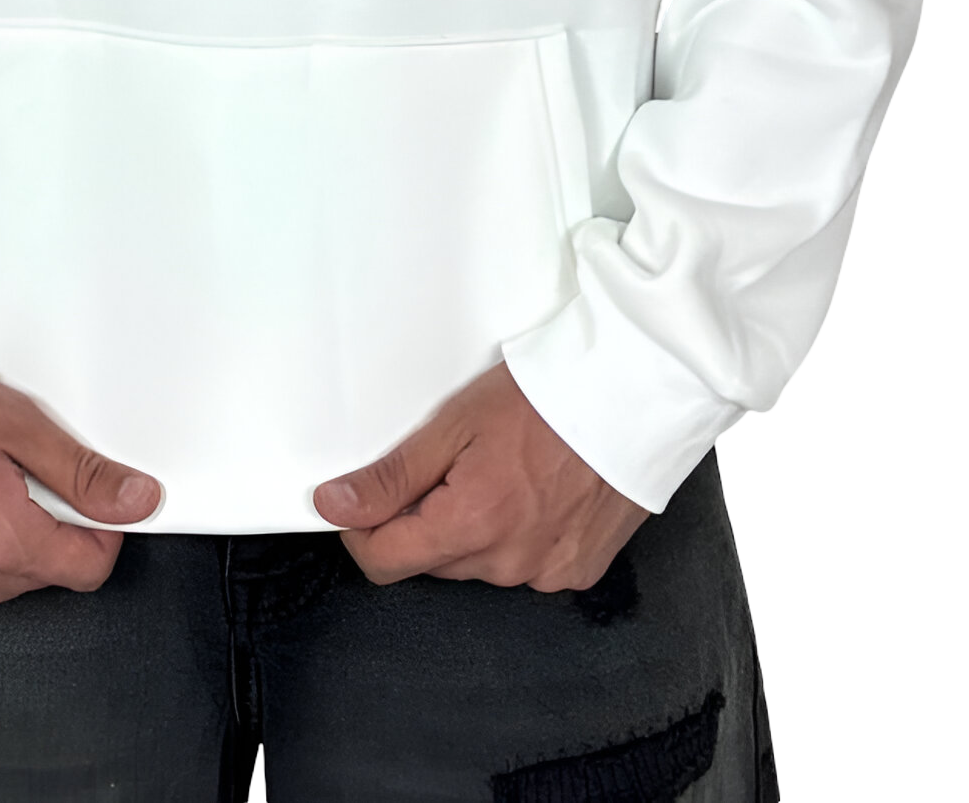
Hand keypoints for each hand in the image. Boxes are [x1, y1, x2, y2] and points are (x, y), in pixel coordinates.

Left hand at [315, 362, 649, 588]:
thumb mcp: (454, 423)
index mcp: (471, 523)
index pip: (383, 562)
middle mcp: (508, 561)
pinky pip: (524, 566)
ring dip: (473, 529)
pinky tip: (535, 494)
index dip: (362, 529)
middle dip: (425, 519)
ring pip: (477, 564)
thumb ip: (392, 475)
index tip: (365, 500)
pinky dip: (518, 537)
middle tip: (453, 464)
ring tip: (503, 472)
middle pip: (430, 560)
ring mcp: (545, 572)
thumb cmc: (549, 398)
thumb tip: (335, 506)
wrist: (633, 394)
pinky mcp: (577, 572)